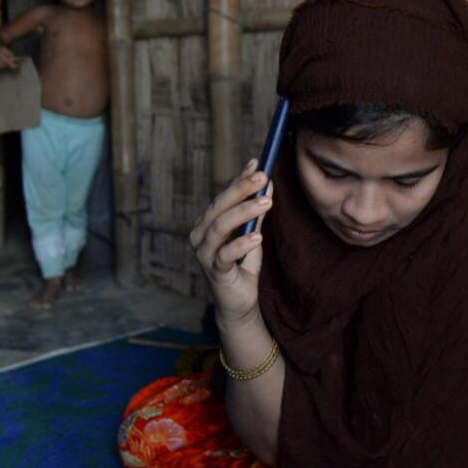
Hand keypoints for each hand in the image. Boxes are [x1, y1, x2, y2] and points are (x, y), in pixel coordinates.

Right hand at [189, 159, 272, 325]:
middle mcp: (200, 235)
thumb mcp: (251, 234)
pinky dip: (241, 244)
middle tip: (263, 177)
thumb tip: (268, 183)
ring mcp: (204, 254)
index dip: (239, 179)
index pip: (223, 196)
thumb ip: (256, 212)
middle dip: (241, 190)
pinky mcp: (214, 272)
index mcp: (206, 223)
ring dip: (244, 212)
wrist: (238, 303)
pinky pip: (225, 254)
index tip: (257, 163)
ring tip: (266, 202)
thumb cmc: (242, 266)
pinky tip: (258, 237)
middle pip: (219, 208)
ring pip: (220, 227)